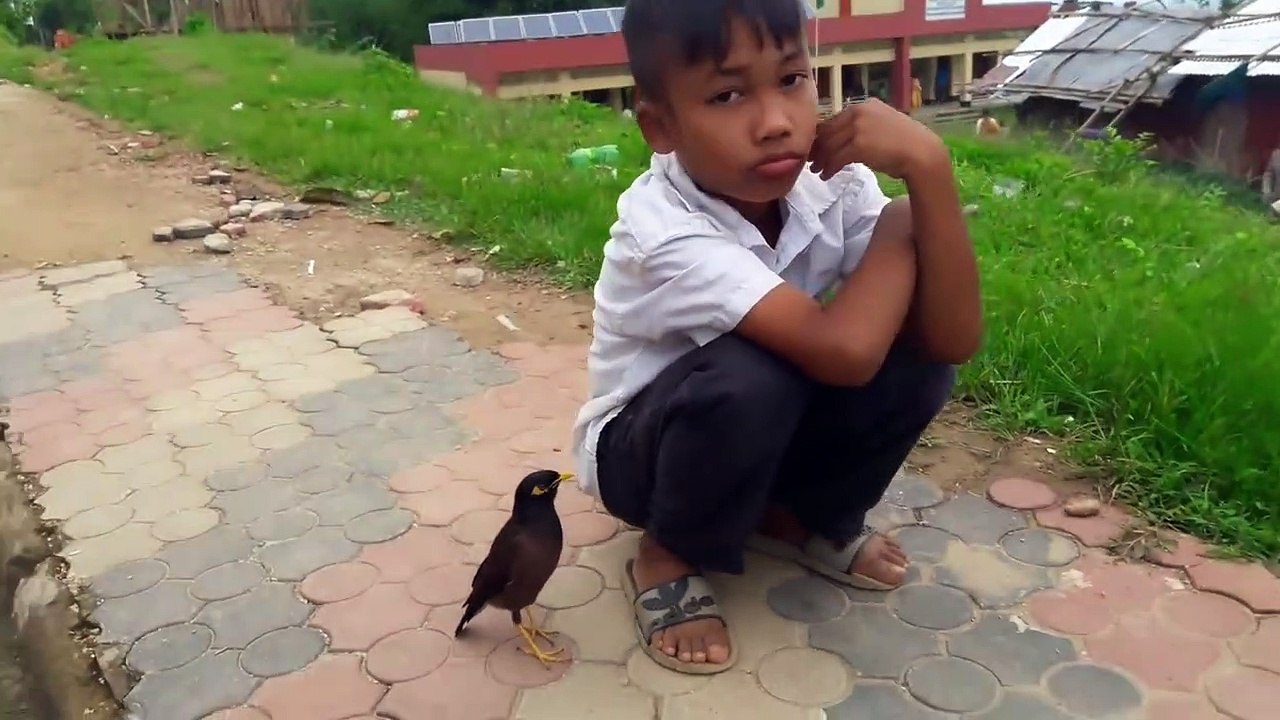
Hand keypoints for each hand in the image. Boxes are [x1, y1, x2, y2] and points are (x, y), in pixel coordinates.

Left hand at [808, 98, 948, 180]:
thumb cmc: (904, 143)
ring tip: (817, 171)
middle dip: (818, 148)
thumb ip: (861, 127)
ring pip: (830, 146)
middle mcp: (859, 112)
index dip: (823, 136)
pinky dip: (829, 168)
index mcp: (864, 105)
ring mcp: (858, 127)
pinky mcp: (859, 144)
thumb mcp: (881, 126)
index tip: (817, 148)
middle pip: (828, 132)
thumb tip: (840, 138)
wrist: (921, 153)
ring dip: (821, 160)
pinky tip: (826, 176)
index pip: (835, 120)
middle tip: (811, 161)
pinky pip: (836, 158)